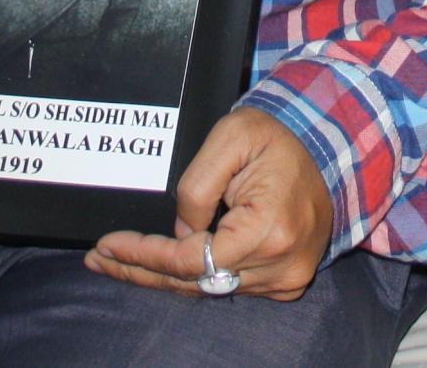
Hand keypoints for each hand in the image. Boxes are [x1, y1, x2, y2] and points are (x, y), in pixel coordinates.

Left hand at [87, 108, 333, 301]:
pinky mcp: (287, 283)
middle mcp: (281, 265)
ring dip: (163, 276)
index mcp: (269, 229)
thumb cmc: (277, 137)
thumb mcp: (231, 137)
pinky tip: (162, 265)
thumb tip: (181, 232)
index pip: (190, 259)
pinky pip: (229, 286)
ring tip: (119, 260)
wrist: (327, 149)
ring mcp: (287, 279)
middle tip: (99, 259)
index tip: (106, 245)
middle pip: (194, 282)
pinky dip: (195, 277)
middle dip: (141, 271)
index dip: (144, 255)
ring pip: (209, 288)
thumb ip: (196, 187)